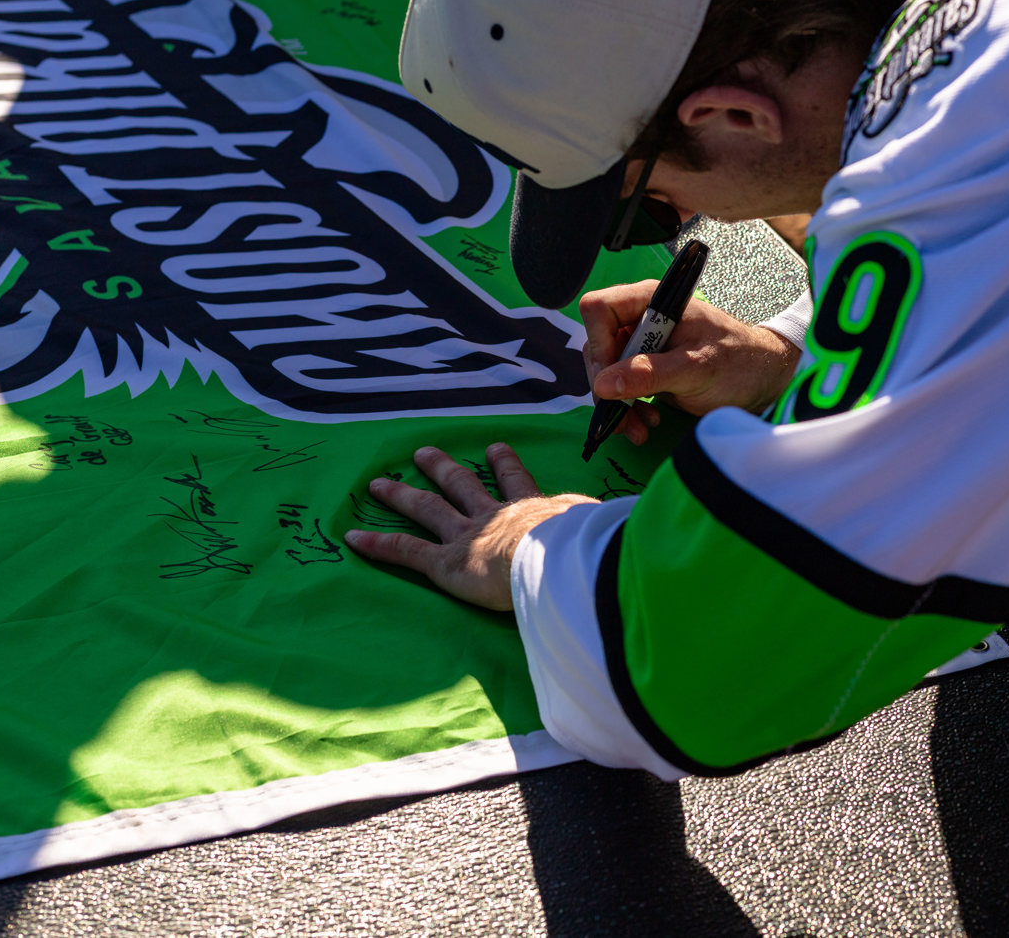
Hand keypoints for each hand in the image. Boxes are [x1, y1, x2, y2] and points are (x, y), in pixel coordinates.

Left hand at [344, 443, 596, 609]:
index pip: (518, 483)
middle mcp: (495, 515)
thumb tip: (656, 527)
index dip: (506, 465)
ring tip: (379, 483)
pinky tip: (352, 540)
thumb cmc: (586, 548)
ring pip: (427, 509)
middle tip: (424, 452)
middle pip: (464, 484)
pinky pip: (405, 552)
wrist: (557, 559)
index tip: (496, 447)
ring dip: (402, 495)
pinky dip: (378, 544)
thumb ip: (618, 533)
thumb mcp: (608, 532)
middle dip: (443, 468)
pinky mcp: (447, 561)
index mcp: (534, 508)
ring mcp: (467, 535)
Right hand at [579, 282, 802, 445]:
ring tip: (637, 427)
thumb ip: (649, 374)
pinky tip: (644, 423)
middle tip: (620, 412)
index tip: (612, 375)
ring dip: (616, 403)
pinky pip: (621, 387)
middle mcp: (643, 318)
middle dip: (607, 384)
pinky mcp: (647, 368)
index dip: (599, 342)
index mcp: (653, 301)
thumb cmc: (739, 363)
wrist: (764, 380)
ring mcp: (644, 344)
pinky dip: (627, 408)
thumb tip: (603, 384)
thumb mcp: (695, 369)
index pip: (600, 309)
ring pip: (606, 371)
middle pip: (597, 344)